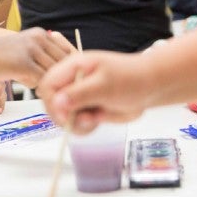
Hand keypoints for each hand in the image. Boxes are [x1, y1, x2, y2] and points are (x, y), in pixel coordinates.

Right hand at [0, 27, 73, 87]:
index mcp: (41, 34)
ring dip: (49, 83)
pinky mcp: (24, 62)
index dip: (68, 69)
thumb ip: (41, 55)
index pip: (67, 52)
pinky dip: (39, 87)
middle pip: (64, 64)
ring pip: (53, 73)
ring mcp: (32, 49)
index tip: (63, 81)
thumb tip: (63, 71)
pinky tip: (30, 87)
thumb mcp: (24, 49)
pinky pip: (42, 80)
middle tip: (54, 89)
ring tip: (40, 88)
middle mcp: (39, 38)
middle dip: (61, 78)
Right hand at [37, 50, 153, 133]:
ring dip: (74, 124)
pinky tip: (96, 122)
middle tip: (84, 122)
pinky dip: (82, 128)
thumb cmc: (130, 78)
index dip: (51, 102)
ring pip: (62, 116)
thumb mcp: (105, 85)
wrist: (149, 86)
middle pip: (51, 103)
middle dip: (64, 117)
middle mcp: (71, 82)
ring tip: (94, 121)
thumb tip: (56, 102)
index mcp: (72, 67)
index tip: (66, 116)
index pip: (47, 85)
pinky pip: (75, 123)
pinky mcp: (85, 109)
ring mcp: (77, 96)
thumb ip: (80, 94)